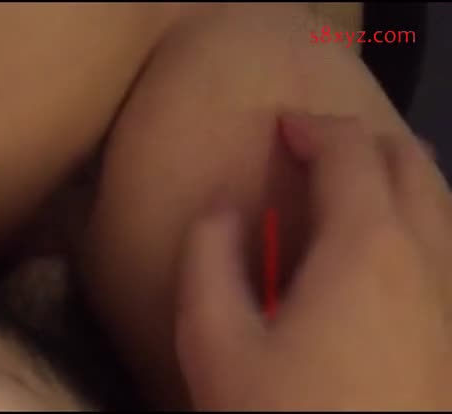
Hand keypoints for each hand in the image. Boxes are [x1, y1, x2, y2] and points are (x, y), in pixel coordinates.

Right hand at [174, 113, 451, 409]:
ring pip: (441, 203)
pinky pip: (448, 245)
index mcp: (366, 246)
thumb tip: (224, 212)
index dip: (313, 127)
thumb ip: (208, 258)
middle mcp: (428, 258)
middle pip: (411, 164)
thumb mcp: (214, 341)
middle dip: (363, 140)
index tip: (281, 126)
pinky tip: (389, 250)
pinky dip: (419, 218)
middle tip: (316, 147)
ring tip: (353, 185)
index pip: (351, 151)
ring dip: (398, 176)